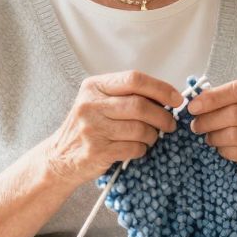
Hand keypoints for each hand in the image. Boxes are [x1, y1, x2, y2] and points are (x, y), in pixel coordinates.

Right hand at [43, 71, 180, 186]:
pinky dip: (142, 149)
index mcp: (94, 87)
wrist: (59, 157)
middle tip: (170, 124)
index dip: (161, 88)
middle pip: (140, 105)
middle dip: (162, 116)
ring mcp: (92, 128)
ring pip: (140, 129)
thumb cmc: (89, 127)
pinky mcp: (97, 151)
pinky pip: (134, 148)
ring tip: (150, 137)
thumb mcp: (100, 102)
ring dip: (153, 135)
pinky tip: (136, 148)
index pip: (134, 79)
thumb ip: (127, 95)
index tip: (177, 99)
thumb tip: (168, 97)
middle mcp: (90, 105)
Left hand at [186, 80, 236, 191]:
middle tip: (196, 125)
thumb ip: (222, 99)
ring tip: (208, 137)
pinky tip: (222, 148)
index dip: (213, 98)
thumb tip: (195, 102)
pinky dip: (225, 151)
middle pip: (236, 113)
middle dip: (209, 120)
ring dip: (215, 137)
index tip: (193, 107)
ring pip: (236, 135)